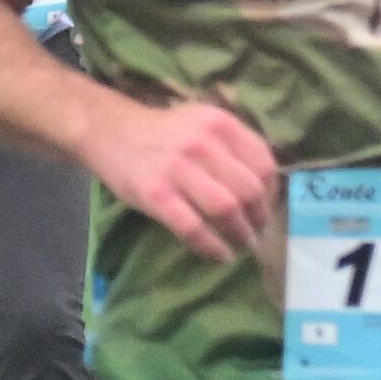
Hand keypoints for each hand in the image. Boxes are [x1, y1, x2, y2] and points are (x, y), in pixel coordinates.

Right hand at [89, 98, 276, 260]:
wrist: (108, 132)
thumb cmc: (162, 133)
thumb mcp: (202, 123)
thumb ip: (233, 146)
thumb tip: (265, 187)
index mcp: (220, 124)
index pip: (264, 164)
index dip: (271, 193)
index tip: (265, 208)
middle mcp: (203, 143)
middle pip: (248, 190)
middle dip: (258, 218)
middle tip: (256, 233)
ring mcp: (177, 169)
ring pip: (225, 210)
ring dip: (240, 235)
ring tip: (242, 246)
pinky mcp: (155, 194)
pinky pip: (193, 228)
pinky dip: (211, 247)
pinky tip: (219, 255)